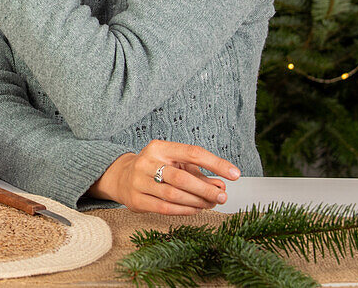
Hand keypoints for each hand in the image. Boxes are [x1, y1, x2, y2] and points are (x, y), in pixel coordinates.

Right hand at [89, 139, 238, 214]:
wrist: (122, 177)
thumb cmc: (155, 168)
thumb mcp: (175, 163)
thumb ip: (198, 173)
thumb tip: (221, 186)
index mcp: (159, 147)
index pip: (192, 153)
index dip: (216, 163)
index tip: (235, 174)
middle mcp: (146, 162)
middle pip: (182, 178)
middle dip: (206, 189)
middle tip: (222, 196)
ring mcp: (138, 181)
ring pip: (174, 195)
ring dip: (197, 202)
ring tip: (210, 203)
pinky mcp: (136, 200)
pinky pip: (165, 208)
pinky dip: (185, 210)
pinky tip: (195, 209)